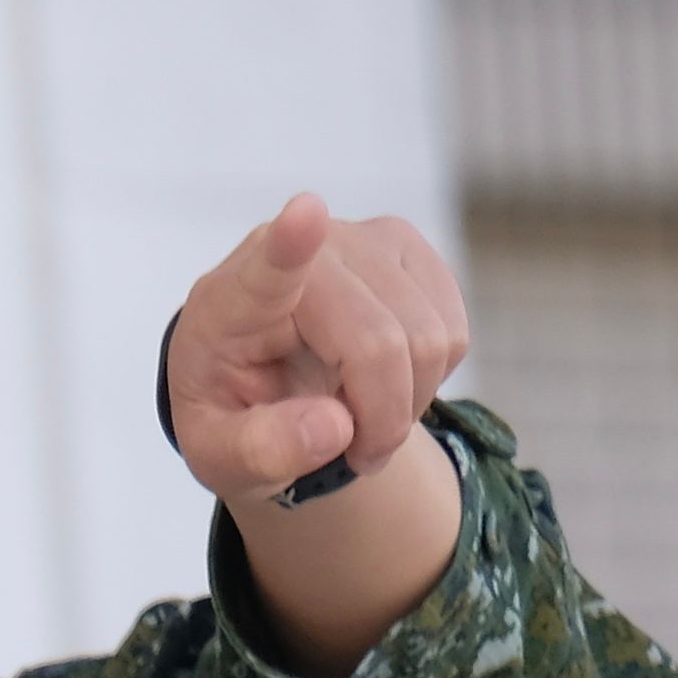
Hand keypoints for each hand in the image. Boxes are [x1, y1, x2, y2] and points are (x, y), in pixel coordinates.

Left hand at [165, 194, 468, 673]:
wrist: (252, 373)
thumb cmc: (226, 415)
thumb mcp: (223, 458)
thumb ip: (264, 454)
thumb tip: (331, 429)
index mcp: (229, 301)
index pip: (268, 267)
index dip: (290, 249)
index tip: (303, 219)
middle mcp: (296, 253)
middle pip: (382, 345)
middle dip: (379, 415)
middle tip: (351, 452)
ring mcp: (359, 240)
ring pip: (431, 336)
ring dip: (405, 397)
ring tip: (353, 413)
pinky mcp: (407, 246)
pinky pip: (454, 326)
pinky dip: (431, 371)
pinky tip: (380, 375)